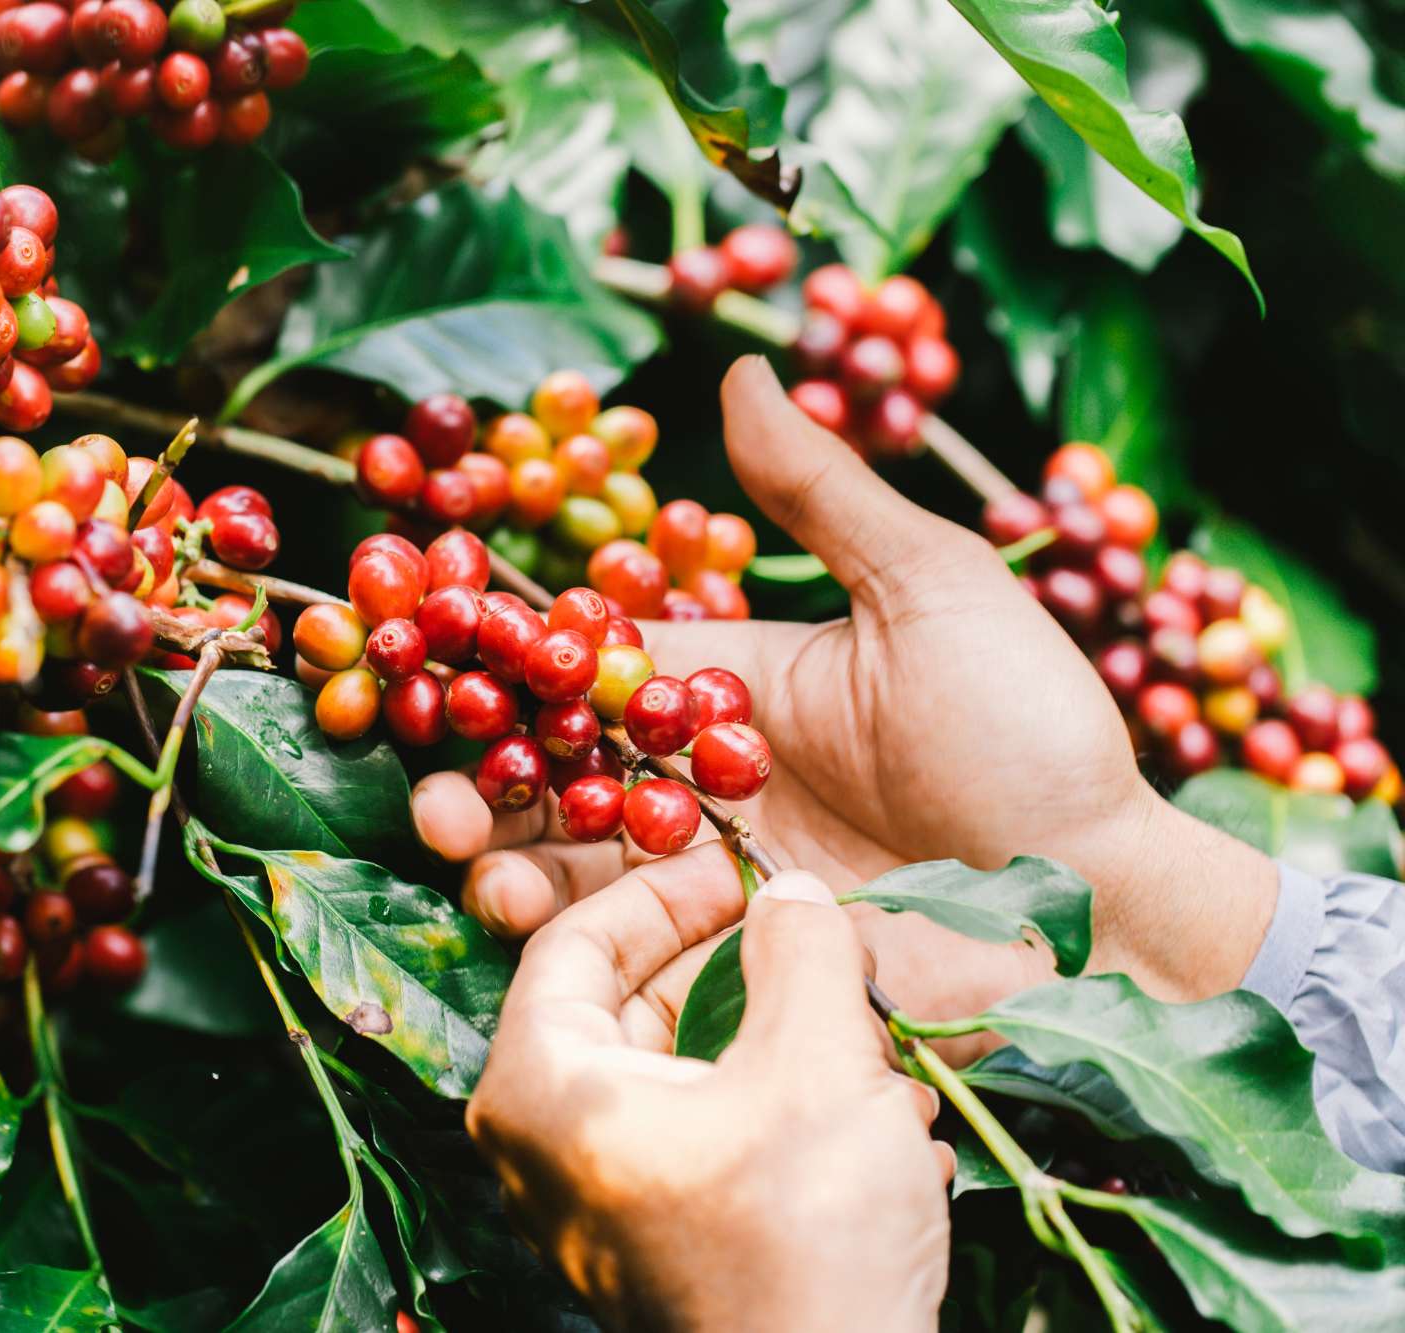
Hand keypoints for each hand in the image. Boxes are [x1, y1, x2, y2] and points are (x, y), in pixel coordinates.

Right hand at [418, 357, 1277, 1016]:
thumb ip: (823, 496)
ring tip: (447, 841)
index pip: (600, 664)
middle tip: (422, 781)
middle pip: (563, 771)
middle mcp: (706, 784)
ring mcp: (716, 877)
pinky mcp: (735, 960)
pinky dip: (565, 934)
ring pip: (575, 862)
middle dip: (480, 770)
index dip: (517, 654)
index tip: (436, 639)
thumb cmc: (1028, 726)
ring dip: (500, 852)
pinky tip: (513, 911)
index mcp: (738, 689)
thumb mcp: (929, 588)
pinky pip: (630, 950)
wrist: (1101, 892)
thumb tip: (741, 368)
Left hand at [468, 846, 951, 1331]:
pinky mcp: (657, 1247)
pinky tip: (881, 1119)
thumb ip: (802, 952)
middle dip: (738, 970)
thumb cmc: (803, 1239)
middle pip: (629, 1004)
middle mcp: (545, 1147)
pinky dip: (783, 1114)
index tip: (739, 864)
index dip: (661, 888)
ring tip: (872, 1040)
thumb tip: (792, 893)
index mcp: (541, 1087)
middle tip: (814, 937)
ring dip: (782, 1045)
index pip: (572, 941)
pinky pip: (708, 1142)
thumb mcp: (817, 1063)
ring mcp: (598, 1205)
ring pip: (685, 1073)